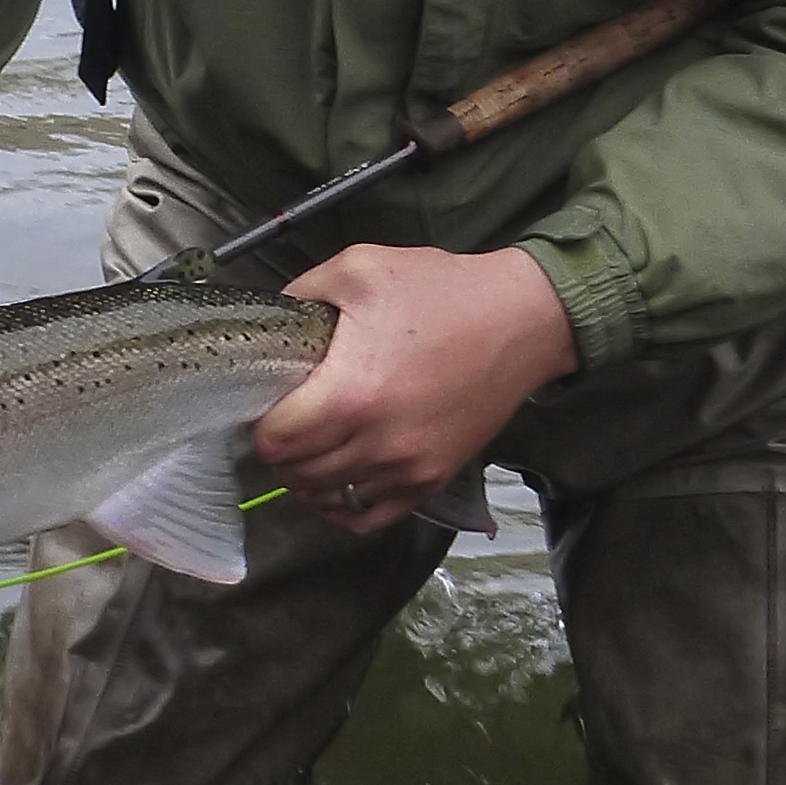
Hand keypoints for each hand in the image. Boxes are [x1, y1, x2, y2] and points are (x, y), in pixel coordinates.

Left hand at [251, 243, 577, 531]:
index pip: (275, 442)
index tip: (271, 401)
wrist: (523, 320)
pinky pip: (371, 516)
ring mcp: (408, 468)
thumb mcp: (359, 268)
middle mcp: (378, 443)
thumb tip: (269, 324)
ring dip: (309, 476)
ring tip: (312, 444)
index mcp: (352, 393)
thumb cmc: (443, 291)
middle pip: (297, 474)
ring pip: (329, 498)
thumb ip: (301, 294)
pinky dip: (345, 504)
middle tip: (290, 417)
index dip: (262, 422)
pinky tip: (338, 480)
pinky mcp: (432, 478)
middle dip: (283, 448)